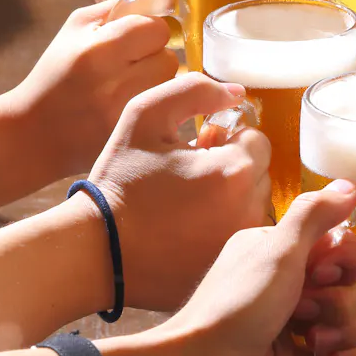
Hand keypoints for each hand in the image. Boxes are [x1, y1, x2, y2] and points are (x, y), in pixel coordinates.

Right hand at [10, 0, 177, 175]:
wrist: (36, 132)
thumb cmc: (58, 72)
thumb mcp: (76, 28)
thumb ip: (121, 5)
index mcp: (97, 50)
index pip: (155, 28)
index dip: (148, 30)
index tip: (135, 38)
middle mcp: (113, 83)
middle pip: (169, 57)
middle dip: (155, 57)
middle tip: (132, 64)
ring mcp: (125, 114)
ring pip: (172, 84)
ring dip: (157, 81)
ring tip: (130, 85)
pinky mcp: (133, 135)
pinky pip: (166, 110)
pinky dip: (156, 104)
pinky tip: (133, 104)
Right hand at [86, 73, 273, 310]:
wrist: (97, 250)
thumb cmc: (121, 180)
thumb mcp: (146, 115)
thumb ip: (196, 90)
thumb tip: (236, 94)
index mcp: (235, 169)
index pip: (256, 140)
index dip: (225, 139)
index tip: (196, 149)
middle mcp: (249, 209)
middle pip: (259, 172)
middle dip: (231, 167)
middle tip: (189, 175)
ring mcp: (242, 241)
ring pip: (253, 203)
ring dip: (231, 196)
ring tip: (188, 201)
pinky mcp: (231, 264)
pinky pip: (242, 234)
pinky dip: (224, 225)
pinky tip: (190, 227)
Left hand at [111, 183, 355, 355]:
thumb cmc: (237, 308)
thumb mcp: (277, 252)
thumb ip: (314, 216)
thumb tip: (349, 185)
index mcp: (278, 250)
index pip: (337, 245)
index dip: (342, 262)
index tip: (320, 276)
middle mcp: (286, 282)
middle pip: (346, 283)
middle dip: (341, 301)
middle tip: (307, 313)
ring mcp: (291, 322)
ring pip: (345, 317)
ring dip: (342, 329)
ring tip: (313, 343)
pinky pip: (336, 351)